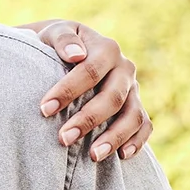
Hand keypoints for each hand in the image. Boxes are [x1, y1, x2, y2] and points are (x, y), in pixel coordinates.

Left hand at [27, 21, 151, 160]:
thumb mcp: (56, 33)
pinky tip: (121, 156)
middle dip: (88, 119)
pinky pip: (145, 126)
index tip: (45, 109)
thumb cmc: (58, 45)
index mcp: (106, 49)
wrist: (72, 51)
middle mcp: (124, 69)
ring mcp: (133, 89)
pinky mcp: (137, 107)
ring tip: (94, 156)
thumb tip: (76, 55)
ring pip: (133, 115)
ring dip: (115, 137)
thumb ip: (63, 39)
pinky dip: (137, 141)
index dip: (68, 90)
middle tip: (63, 138)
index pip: (90, 70)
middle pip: (113, 97)